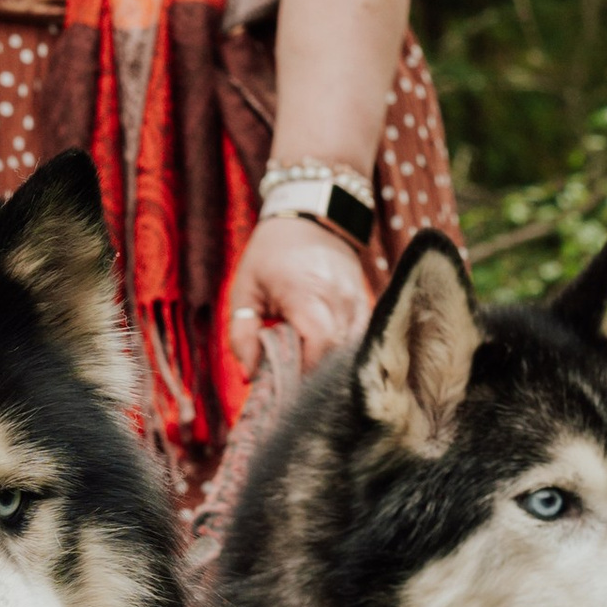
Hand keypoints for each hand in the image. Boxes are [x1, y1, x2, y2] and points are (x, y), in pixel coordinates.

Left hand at [227, 209, 373, 384]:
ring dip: (330, 366)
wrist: (311, 217)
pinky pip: (359, 338)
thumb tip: (251, 375)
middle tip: (294, 388)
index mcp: (306, 293)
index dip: (306, 374)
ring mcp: (356, 300)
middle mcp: (338, 298)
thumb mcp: (245, 290)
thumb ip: (242, 334)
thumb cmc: (270, 255)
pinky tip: (326, 358)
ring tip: (308, 373)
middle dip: (316, 376)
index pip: (319, 345)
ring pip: (352, 349)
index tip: (286, 389)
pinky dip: (343, 352)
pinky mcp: (365, 302)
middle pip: (337, 354)